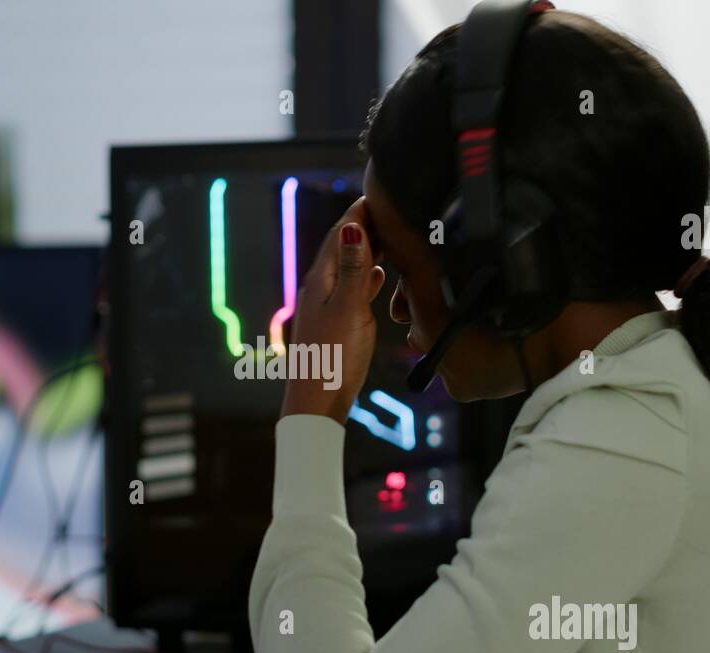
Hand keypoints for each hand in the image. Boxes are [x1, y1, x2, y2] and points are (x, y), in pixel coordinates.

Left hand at [280, 197, 385, 424]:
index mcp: (322, 280)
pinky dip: (367, 276)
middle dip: (367, 226)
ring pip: (350, 267)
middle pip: (345, 247)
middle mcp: (321, 288)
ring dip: (369, 249)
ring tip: (391, 236)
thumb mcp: (348, 309)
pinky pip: (353, 289)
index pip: (341, 234)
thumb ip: (355, 269)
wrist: (317, 403)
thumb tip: (352, 226)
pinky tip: (378, 277)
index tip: (380, 192)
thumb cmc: (331, 360)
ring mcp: (327, 306)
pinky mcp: (335, 324)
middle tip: (392, 209)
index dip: (360, 212)